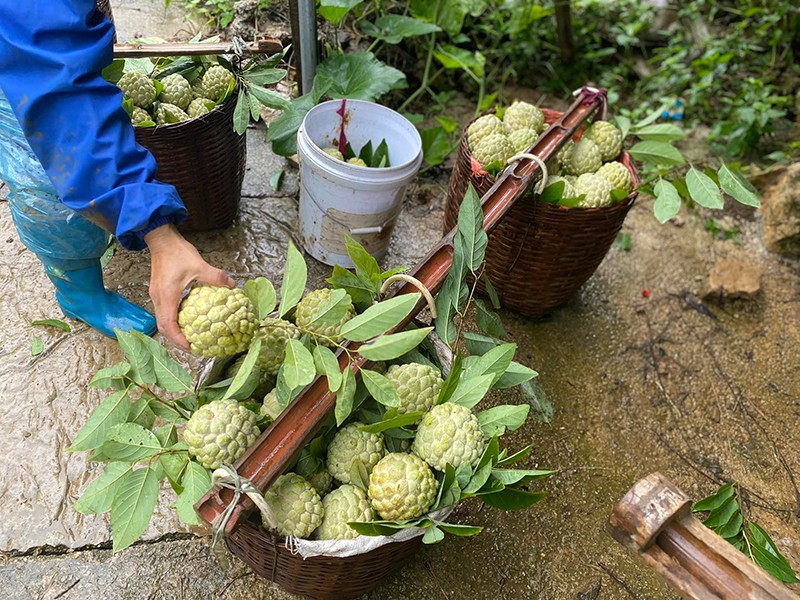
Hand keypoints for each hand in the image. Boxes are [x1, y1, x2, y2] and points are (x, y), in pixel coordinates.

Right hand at [144, 224, 234, 350]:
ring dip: (174, 331)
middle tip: (192, 347)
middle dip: (176, 340)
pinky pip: (164, 311)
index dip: (178, 339)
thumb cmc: (177, 252)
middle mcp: (158, 298)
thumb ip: (217, 277)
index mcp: (167, 296)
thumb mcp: (200, 265)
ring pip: (162, 320)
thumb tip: (233, 286)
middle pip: (163, 327)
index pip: (169, 325)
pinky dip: (173, 320)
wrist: (161, 239)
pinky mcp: (159, 291)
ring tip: (189, 337)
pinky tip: (186, 320)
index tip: (190, 347)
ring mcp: (157, 295)